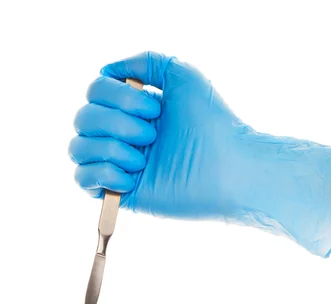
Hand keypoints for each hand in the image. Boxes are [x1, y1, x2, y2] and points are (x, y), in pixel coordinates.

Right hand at [70, 51, 330, 256]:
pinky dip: (103, 174)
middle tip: (153, 135)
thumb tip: (106, 70)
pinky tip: (133, 177)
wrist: (229, 167)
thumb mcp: (181, 75)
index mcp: (135, 109)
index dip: (118, 98)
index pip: (95, 92)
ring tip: (143, 160)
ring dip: (110, 149)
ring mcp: (122, 163)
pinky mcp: (123, 192)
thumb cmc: (212, 122)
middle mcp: (125, 134)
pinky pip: (82, 180)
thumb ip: (145, 62)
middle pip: (83, 118)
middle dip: (116, 124)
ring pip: (78, 148)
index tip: (156, 110)